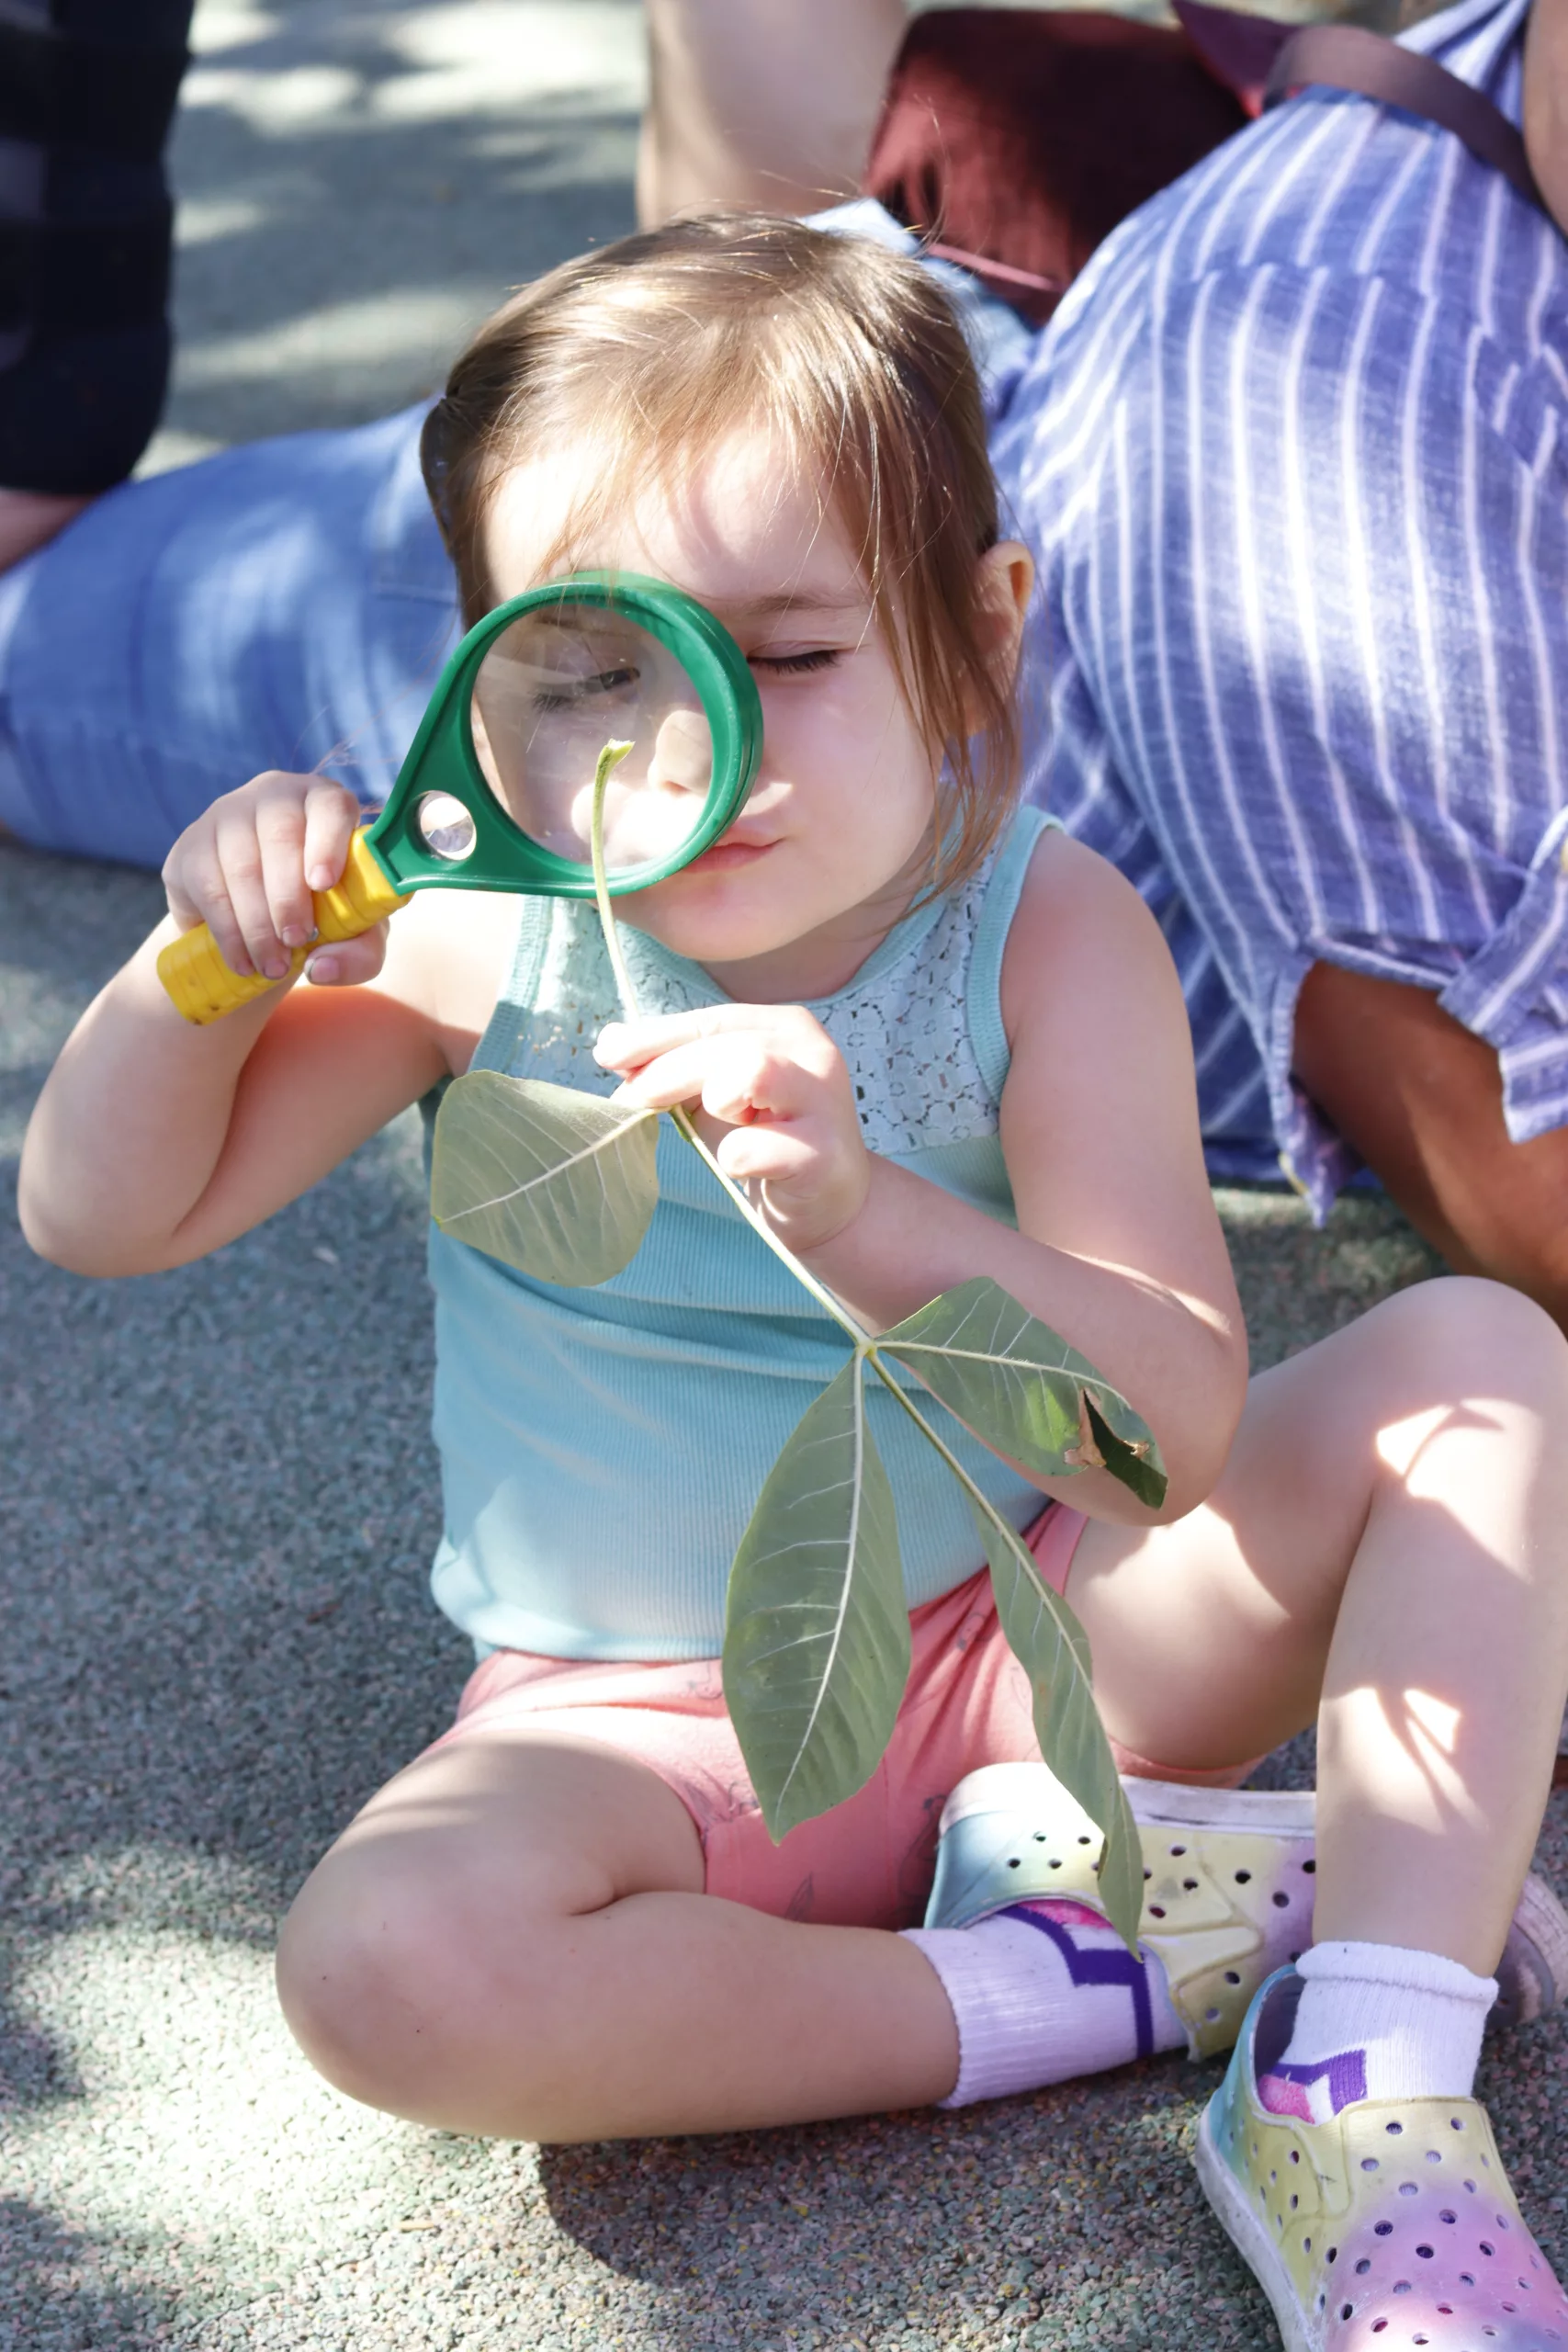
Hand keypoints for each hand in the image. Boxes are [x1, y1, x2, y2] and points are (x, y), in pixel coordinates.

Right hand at [161, 771, 386, 989]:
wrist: (256, 922)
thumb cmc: (320, 915)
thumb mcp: (353, 937)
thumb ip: (360, 953)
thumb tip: (323, 967)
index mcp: (324, 804)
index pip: (329, 805)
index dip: (327, 842)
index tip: (323, 885)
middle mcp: (274, 797)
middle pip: (280, 836)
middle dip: (289, 898)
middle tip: (297, 941)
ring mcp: (228, 815)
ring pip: (242, 866)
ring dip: (258, 924)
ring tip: (274, 966)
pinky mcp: (191, 846)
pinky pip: (209, 887)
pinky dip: (228, 932)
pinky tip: (242, 962)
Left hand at [595, 1003, 871, 1252]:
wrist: (832, 1205)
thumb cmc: (770, 1142)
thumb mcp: (720, 1096)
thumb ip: (675, 1067)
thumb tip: (612, 1047)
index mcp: (786, 1028)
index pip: (709, 1021)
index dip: (654, 1036)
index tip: (609, 1055)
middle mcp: (812, 1054)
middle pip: (722, 1045)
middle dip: (665, 1072)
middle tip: (632, 1103)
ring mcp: (823, 1103)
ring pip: (751, 1070)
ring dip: (716, 1098)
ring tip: (720, 1123)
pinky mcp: (823, 1156)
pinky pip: (760, 1147)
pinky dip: (736, 1157)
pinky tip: (739, 1165)